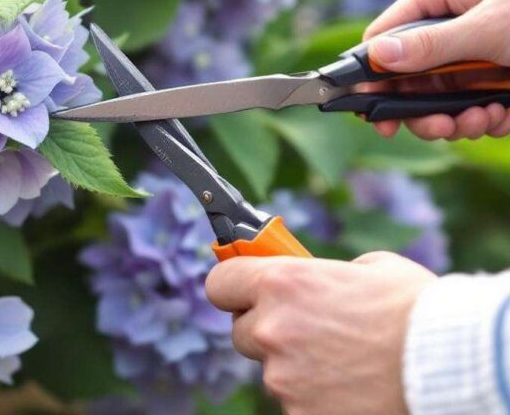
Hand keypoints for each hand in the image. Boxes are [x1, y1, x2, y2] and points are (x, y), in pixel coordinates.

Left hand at [205, 252, 436, 414]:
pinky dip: (316, 396)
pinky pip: (296, 402)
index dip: (234, 286)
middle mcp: (271, 329)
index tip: (244, 289)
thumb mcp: (365, 268)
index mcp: (281, 283)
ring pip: (272, 370)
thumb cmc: (415, 307)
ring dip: (295, 365)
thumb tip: (309, 280)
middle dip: (267, 329)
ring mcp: (283, 377)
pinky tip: (351, 387)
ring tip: (345, 362)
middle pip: (242, 332)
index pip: (220, 283)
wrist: (449, 361)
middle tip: (307, 330)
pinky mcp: (301, 413)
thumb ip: (321, 274)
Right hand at [363, 0, 509, 139]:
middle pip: (408, 78)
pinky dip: (486, 119)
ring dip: (459, 119)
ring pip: (441, 98)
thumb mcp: (488, 28)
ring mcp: (473, 51)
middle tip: (441, 129)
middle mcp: (450, 22)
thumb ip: (431, 46)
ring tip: (486, 121)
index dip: (373, 76)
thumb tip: (378, 56)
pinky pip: (473, 104)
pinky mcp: (495, 74)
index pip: (383, 37)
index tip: (373, 113)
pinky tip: (503, 116)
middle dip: (424, 110)